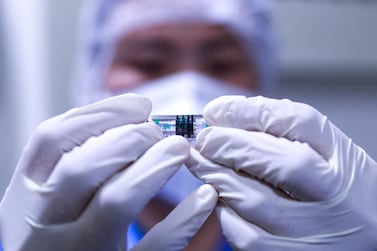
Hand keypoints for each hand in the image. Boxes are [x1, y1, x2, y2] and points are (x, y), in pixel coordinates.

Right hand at [0, 93, 216, 250]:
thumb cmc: (62, 230)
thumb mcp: (52, 197)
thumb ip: (77, 161)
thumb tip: (131, 119)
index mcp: (24, 196)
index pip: (52, 139)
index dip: (100, 114)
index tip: (140, 105)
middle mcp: (42, 225)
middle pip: (81, 167)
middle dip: (128, 139)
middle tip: (158, 132)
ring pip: (115, 202)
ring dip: (154, 167)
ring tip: (180, 149)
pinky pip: (153, 247)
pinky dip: (183, 220)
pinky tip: (206, 197)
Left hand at [187, 95, 376, 249]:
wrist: (361, 233)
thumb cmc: (332, 189)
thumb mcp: (320, 152)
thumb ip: (276, 132)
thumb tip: (222, 116)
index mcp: (343, 159)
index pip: (300, 122)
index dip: (250, 112)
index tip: (215, 110)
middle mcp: (337, 197)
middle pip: (284, 163)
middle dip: (232, 146)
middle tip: (202, 139)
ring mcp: (318, 232)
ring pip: (258, 202)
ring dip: (219, 178)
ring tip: (199, 163)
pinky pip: (248, 237)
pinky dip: (226, 213)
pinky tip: (220, 198)